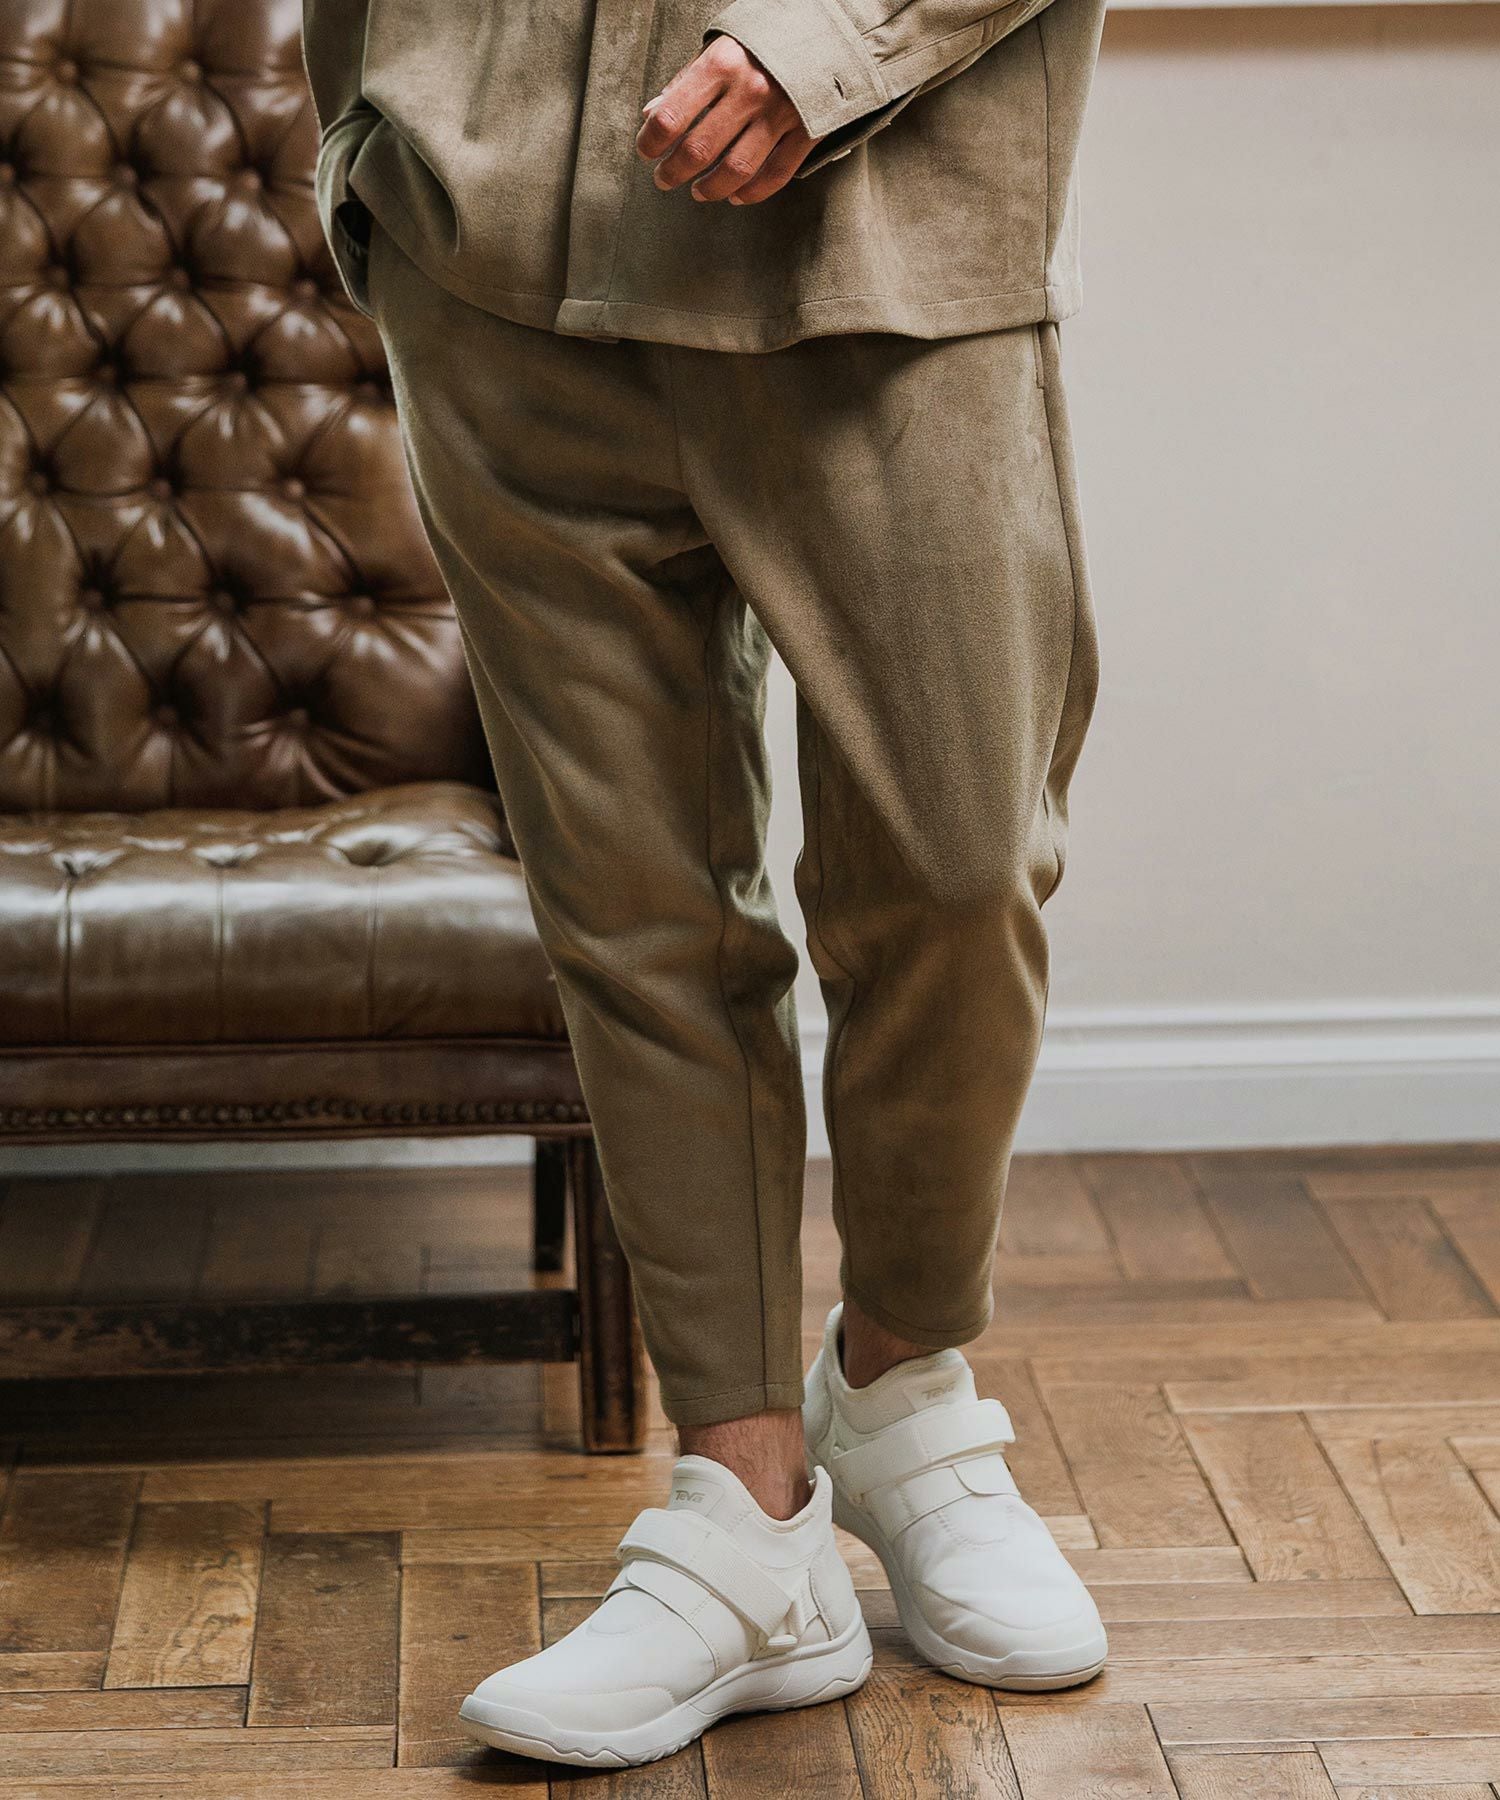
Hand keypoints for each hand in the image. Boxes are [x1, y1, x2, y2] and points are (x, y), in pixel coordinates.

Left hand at [636, 36, 815, 205]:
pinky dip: (752, 192)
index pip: (671, 116)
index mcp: (721, 63)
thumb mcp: (718, 48)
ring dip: (710, 188)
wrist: (823, 32)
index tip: (646, 152)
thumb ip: (685, 82)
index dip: (651, 141)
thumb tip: (651, 115)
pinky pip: (775, 174)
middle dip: (674, 172)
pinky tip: (735, 195)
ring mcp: (780, 113)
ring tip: (698, 191)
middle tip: (664, 179)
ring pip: (736, 169)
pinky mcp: (806, 131)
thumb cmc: (761, 44)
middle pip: (699, 150)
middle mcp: (750, 90)